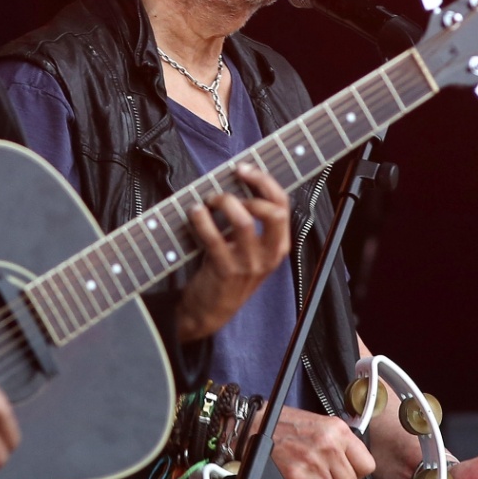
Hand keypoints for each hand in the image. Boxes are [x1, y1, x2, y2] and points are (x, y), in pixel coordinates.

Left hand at [179, 163, 289, 339]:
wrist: (211, 309)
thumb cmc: (228, 270)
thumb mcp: (249, 247)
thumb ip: (249, 220)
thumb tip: (233, 182)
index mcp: (278, 245)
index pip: (282, 205)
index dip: (264, 181)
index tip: (244, 169)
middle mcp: (268, 255)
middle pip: (273, 212)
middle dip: (251, 190)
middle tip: (228, 184)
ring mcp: (248, 264)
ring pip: (244, 221)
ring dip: (223, 202)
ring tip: (209, 200)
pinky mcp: (226, 270)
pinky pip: (214, 237)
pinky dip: (202, 219)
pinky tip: (194, 212)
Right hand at [269, 408, 376, 478]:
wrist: (257, 428)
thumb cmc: (288, 425)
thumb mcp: (323, 424)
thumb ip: (343, 443)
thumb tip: (357, 465)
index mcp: (338, 431)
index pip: (367, 466)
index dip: (357, 472)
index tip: (348, 471)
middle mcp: (328, 448)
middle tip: (324, 475)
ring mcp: (312, 465)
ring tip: (310, 477)